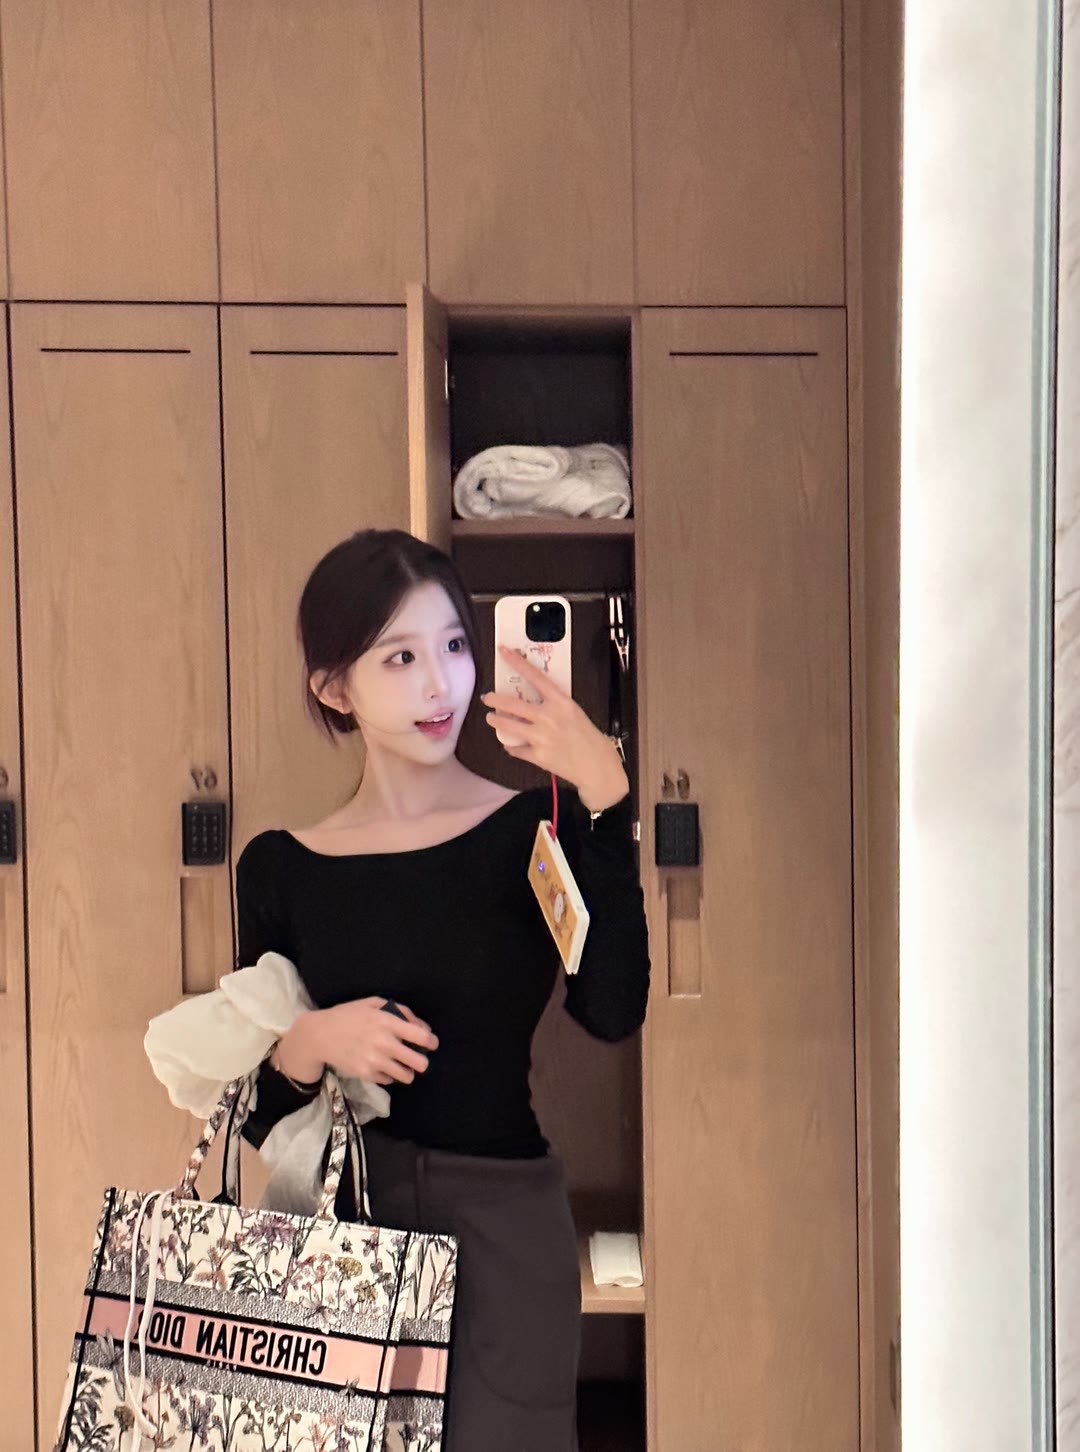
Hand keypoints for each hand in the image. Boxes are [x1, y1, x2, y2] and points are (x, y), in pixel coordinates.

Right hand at [276, 998, 438, 1086]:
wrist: (319, 1035)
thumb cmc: (348, 1015)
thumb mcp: (373, 1003)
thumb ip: (400, 1010)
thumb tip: (421, 1025)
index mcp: (388, 1022)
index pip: (421, 1036)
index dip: (432, 1042)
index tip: (431, 1043)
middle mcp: (385, 1043)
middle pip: (420, 1062)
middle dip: (422, 1061)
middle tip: (417, 1057)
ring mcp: (375, 1061)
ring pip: (407, 1076)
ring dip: (408, 1071)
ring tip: (402, 1065)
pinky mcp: (366, 1074)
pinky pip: (389, 1080)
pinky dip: (391, 1075)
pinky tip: (384, 1067)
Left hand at [481, 646, 629, 809]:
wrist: (595, 765)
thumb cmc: (587, 737)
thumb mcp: (573, 711)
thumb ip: (554, 704)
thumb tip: (532, 697)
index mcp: (561, 702)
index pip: (535, 676)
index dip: (517, 662)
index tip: (503, 652)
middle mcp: (549, 717)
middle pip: (512, 704)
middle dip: (495, 700)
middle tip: (488, 698)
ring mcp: (541, 737)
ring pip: (507, 726)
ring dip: (496, 721)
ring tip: (492, 718)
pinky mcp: (537, 755)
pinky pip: (515, 748)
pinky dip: (512, 746)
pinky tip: (512, 744)